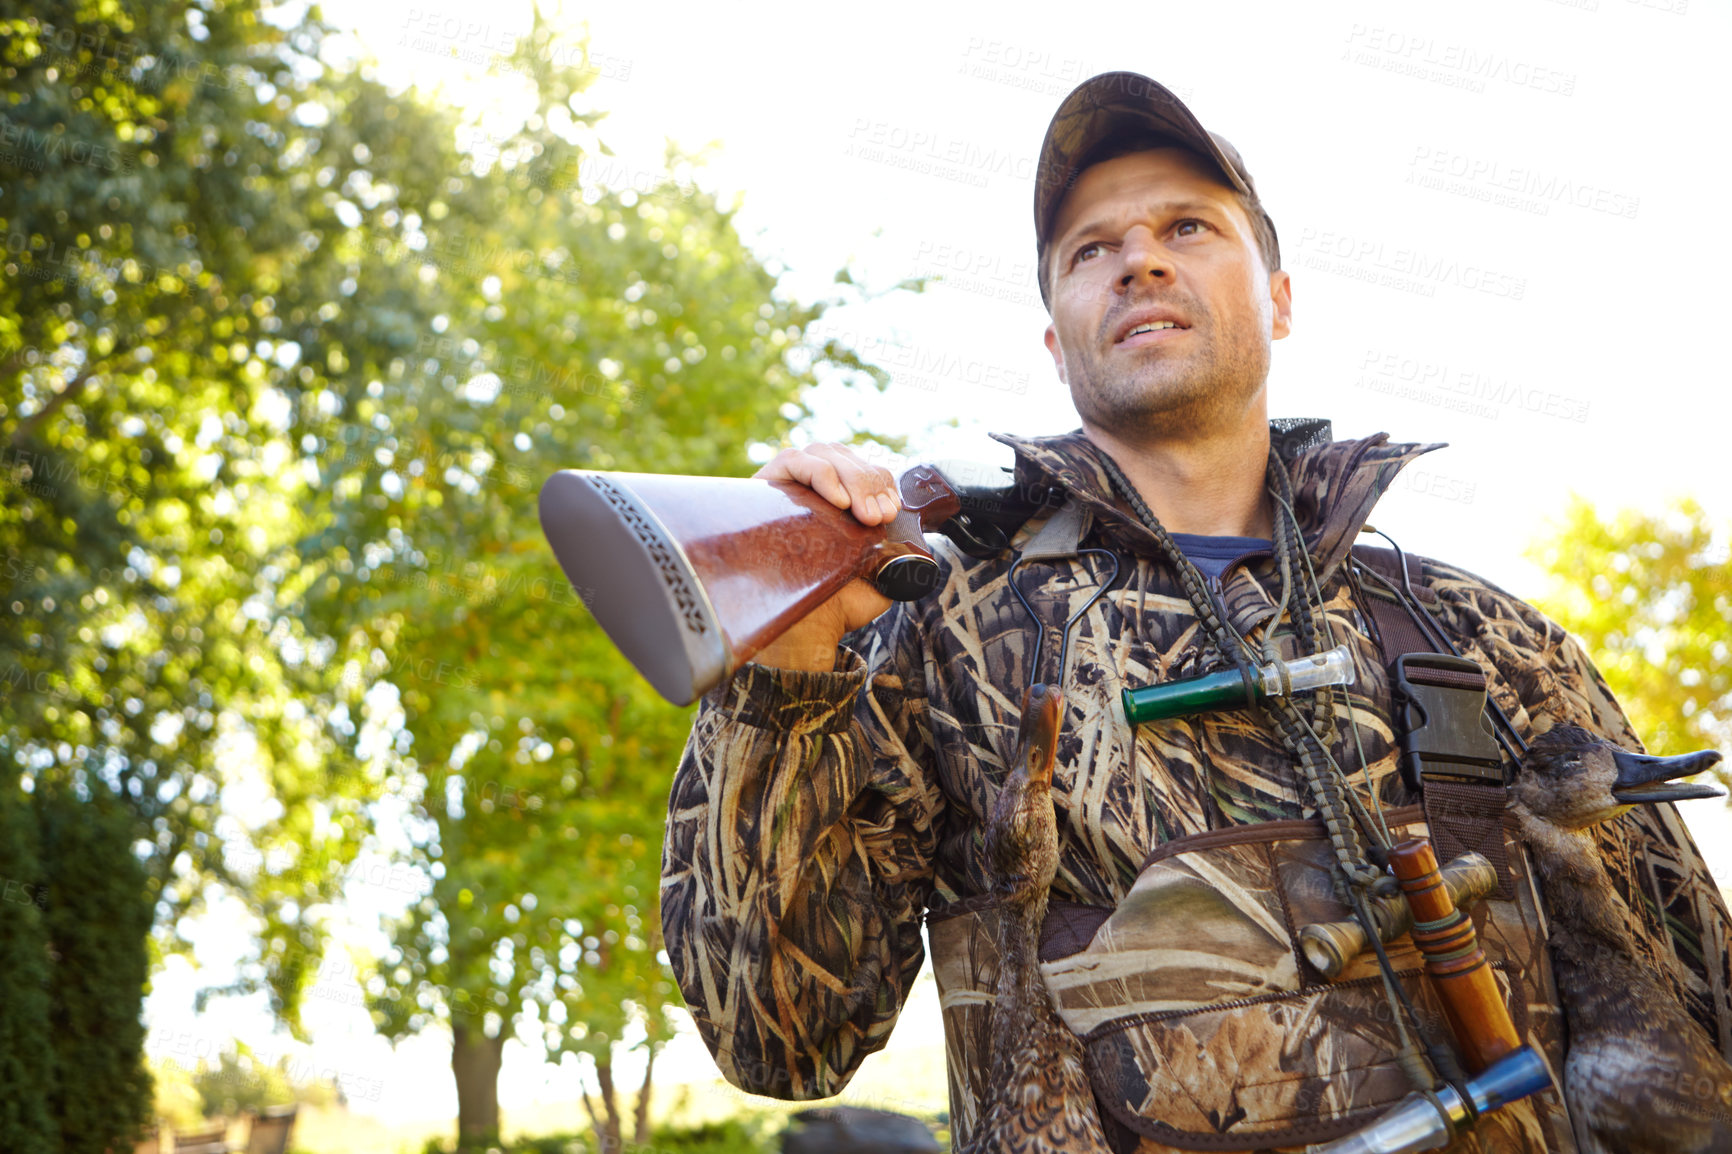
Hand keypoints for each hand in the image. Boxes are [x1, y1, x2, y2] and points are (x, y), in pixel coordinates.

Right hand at [749, 443, 899, 670]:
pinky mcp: (764, 486)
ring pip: (823, 452)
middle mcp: (811, 487)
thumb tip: (916, 539)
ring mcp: (787, 485)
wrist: (805, 629)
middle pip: (846, 457)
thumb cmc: (838, 603)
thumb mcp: (881, 573)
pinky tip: (836, 500)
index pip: (863, 467)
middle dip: (870, 483)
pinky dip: (820, 473)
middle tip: (877, 517)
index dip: (882, 482)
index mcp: (838, 500)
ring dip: (851, 478)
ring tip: (861, 514)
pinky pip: (793, 460)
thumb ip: (898, 552)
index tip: (891, 511)